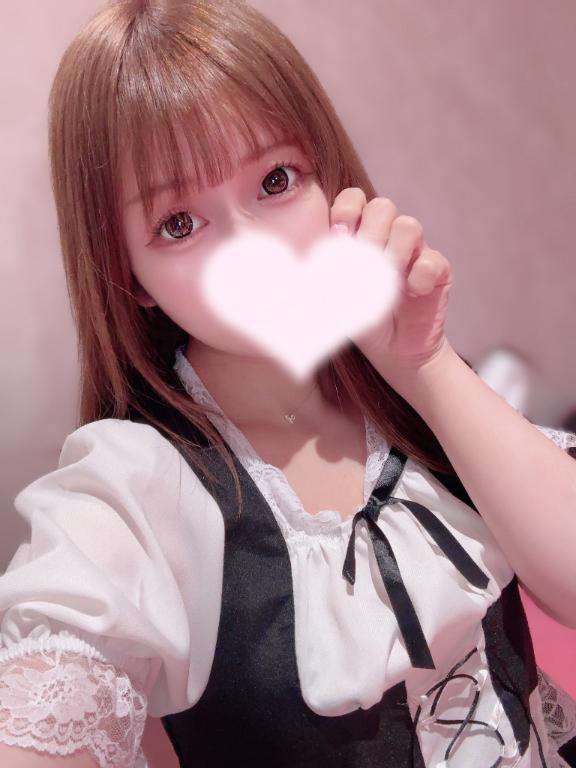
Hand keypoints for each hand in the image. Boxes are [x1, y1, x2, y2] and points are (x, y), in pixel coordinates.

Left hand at [330, 188, 453, 375]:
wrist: (393, 350)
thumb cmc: (360, 318)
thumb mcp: (333, 298)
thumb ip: (320, 277)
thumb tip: (298, 270)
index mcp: (361, 234)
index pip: (354, 198)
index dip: (346, 210)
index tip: (339, 237)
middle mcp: (389, 236)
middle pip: (383, 206)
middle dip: (369, 233)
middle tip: (363, 263)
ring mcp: (416, 251)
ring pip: (409, 226)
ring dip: (393, 252)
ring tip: (386, 279)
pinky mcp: (438, 271)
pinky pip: (432, 260)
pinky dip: (419, 276)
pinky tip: (410, 293)